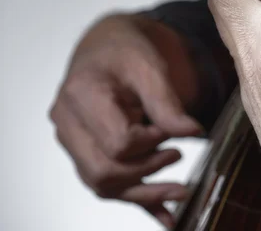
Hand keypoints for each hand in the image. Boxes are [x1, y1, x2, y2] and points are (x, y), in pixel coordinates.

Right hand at [50, 13, 203, 227]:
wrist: (107, 47)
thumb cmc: (125, 51)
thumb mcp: (149, 66)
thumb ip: (167, 102)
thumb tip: (193, 133)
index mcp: (80, 96)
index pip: (117, 143)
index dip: (151, 142)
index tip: (171, 129)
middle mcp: (67, 124)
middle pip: (103, 172)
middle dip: (147, 171)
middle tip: (178, 154)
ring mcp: (73, 142)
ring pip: (102, 186)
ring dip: (144, 192)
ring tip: (181, 190)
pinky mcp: (85, 152)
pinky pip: (107, 186)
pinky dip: (137, 202)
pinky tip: (166, 217)